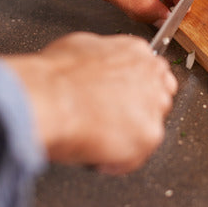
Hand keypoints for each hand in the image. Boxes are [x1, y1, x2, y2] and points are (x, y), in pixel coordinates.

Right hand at [1, 32, 177, 173]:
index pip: (151, 72)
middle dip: (137, 111)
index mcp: (135, 51)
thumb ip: (101, 56)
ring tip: (98, 138)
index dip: (134, 90)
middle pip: (158, 98)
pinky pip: (136, 156)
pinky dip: (117, 161)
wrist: (49, 98)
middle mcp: (151, 75)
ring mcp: (153, 105)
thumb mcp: (79, 46)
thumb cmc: (55, 76)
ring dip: (128, 136)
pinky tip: (97, 154)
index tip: (121, 99)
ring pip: (149, 128)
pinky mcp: (149, 135)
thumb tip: (96, 65)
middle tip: (109, 121)